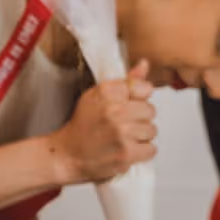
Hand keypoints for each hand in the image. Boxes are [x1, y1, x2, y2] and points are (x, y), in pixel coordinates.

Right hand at [48, 59, 155, 184]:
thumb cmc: (83, 125)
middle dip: (139, 118)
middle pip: (150, 110)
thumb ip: (125, 81)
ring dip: (141, 136)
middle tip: (122, 125)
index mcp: (106, 92)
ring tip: (123, 138)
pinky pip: (151, 149)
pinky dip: (141, 152)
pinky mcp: (126, 153)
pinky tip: (126, 149)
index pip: (144, 87)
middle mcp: (114, 110)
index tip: (127, 105)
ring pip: (152, 130)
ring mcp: (121, 133)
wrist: (68, 155)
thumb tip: (145, 64)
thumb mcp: (97, 96)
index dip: (138, 99)